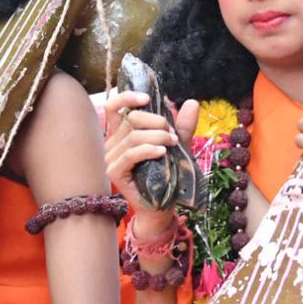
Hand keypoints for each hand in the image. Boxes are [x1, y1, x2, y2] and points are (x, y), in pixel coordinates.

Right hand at [103, 91, 198, 231]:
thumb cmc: (166, 174)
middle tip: (173, 134)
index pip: (115, 107)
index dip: (127, 97)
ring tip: (172, 143)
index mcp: (122, 133)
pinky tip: (162, 152)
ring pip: (132, 137)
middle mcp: (112, 143)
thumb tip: (191, 102)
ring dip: (157, 136)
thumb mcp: (177, 145)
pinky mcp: (114, 173)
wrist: (162, 205)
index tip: (147, 98)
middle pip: (130, 119)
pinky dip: (148, 150)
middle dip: (155, 121)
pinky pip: (130, 155)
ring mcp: (111, 159)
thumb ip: (182, 125)